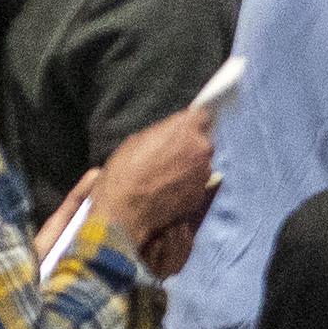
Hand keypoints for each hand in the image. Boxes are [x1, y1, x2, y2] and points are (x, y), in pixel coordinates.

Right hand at [89, 105, 220, 252]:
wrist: (124, 212)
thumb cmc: (124, 174)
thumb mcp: (135, 142)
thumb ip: (160, 134)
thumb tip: (169, 135)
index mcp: (185, 128)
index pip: (202, 116)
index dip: (193, 123)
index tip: (187, 128)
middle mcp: (201, 148)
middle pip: (202, 141)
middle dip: (190, 146)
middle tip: (170, 156)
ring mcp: (204, 172)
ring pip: (201, 164)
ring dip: (189, 167)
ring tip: (166, 177)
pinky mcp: (201, 194)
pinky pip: (196, 184)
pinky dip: (187, 186)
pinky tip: (168, 192)